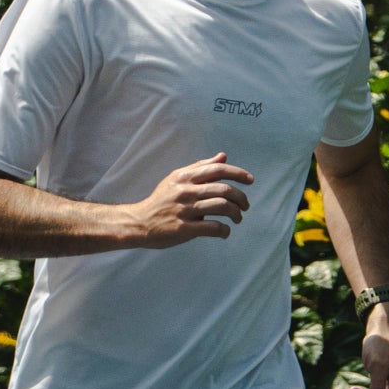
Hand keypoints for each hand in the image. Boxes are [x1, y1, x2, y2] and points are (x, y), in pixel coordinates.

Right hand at [133, 151, 253, 247]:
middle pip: (224, 190)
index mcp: (184, 177)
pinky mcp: (184, 229)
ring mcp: (185, 210)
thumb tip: (223, 156)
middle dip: (241, 198)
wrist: (139, 222)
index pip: (217, 170)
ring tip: (237, 218)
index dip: (238, 173)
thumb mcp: (177, 179)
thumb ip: (200, 167)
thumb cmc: (161, 201)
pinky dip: (224, 230)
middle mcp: (185, 191)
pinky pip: (213, 227)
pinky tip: (225, 232)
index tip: (250, 180)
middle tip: (245, 206)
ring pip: (222, 207)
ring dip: (236, 214)